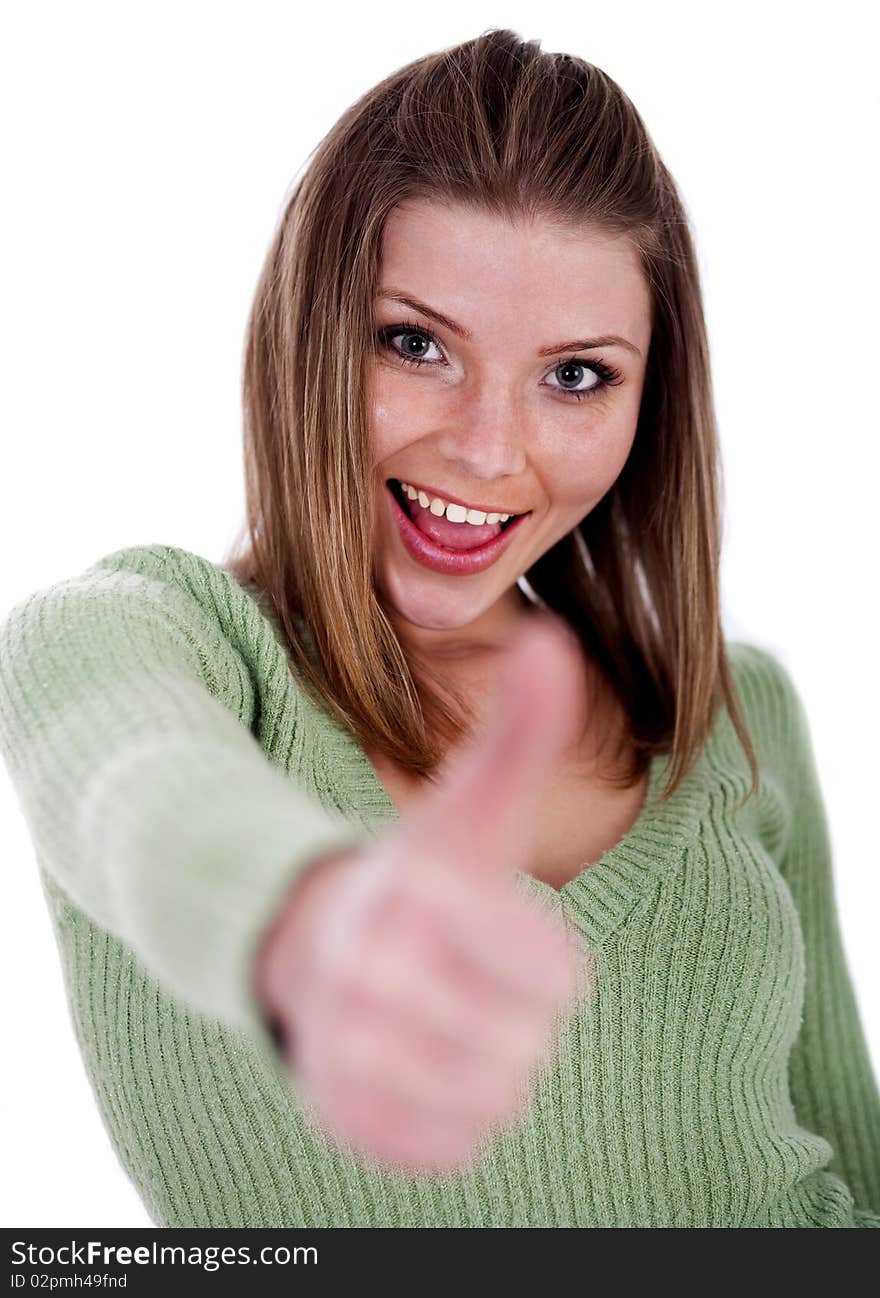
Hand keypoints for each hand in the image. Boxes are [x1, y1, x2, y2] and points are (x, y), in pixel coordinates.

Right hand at [255, 615, 591, 1176]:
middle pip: (527, 1046)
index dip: (549, 966)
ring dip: (490, 1067)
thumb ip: (519, 730)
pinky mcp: (337, 1111)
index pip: (555, 980)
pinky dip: (455, 1118)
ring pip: (492, 1100)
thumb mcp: (469, 806)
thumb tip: (555, 640)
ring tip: (452, 1021)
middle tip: (472, 982)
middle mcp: (368, 972)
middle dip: (518, 1017)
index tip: (512, 941)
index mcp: (414, 895)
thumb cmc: (421, 875)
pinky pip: (450, 1148)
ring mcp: (345, 1047)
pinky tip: (426, 1067)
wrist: (308, 939)